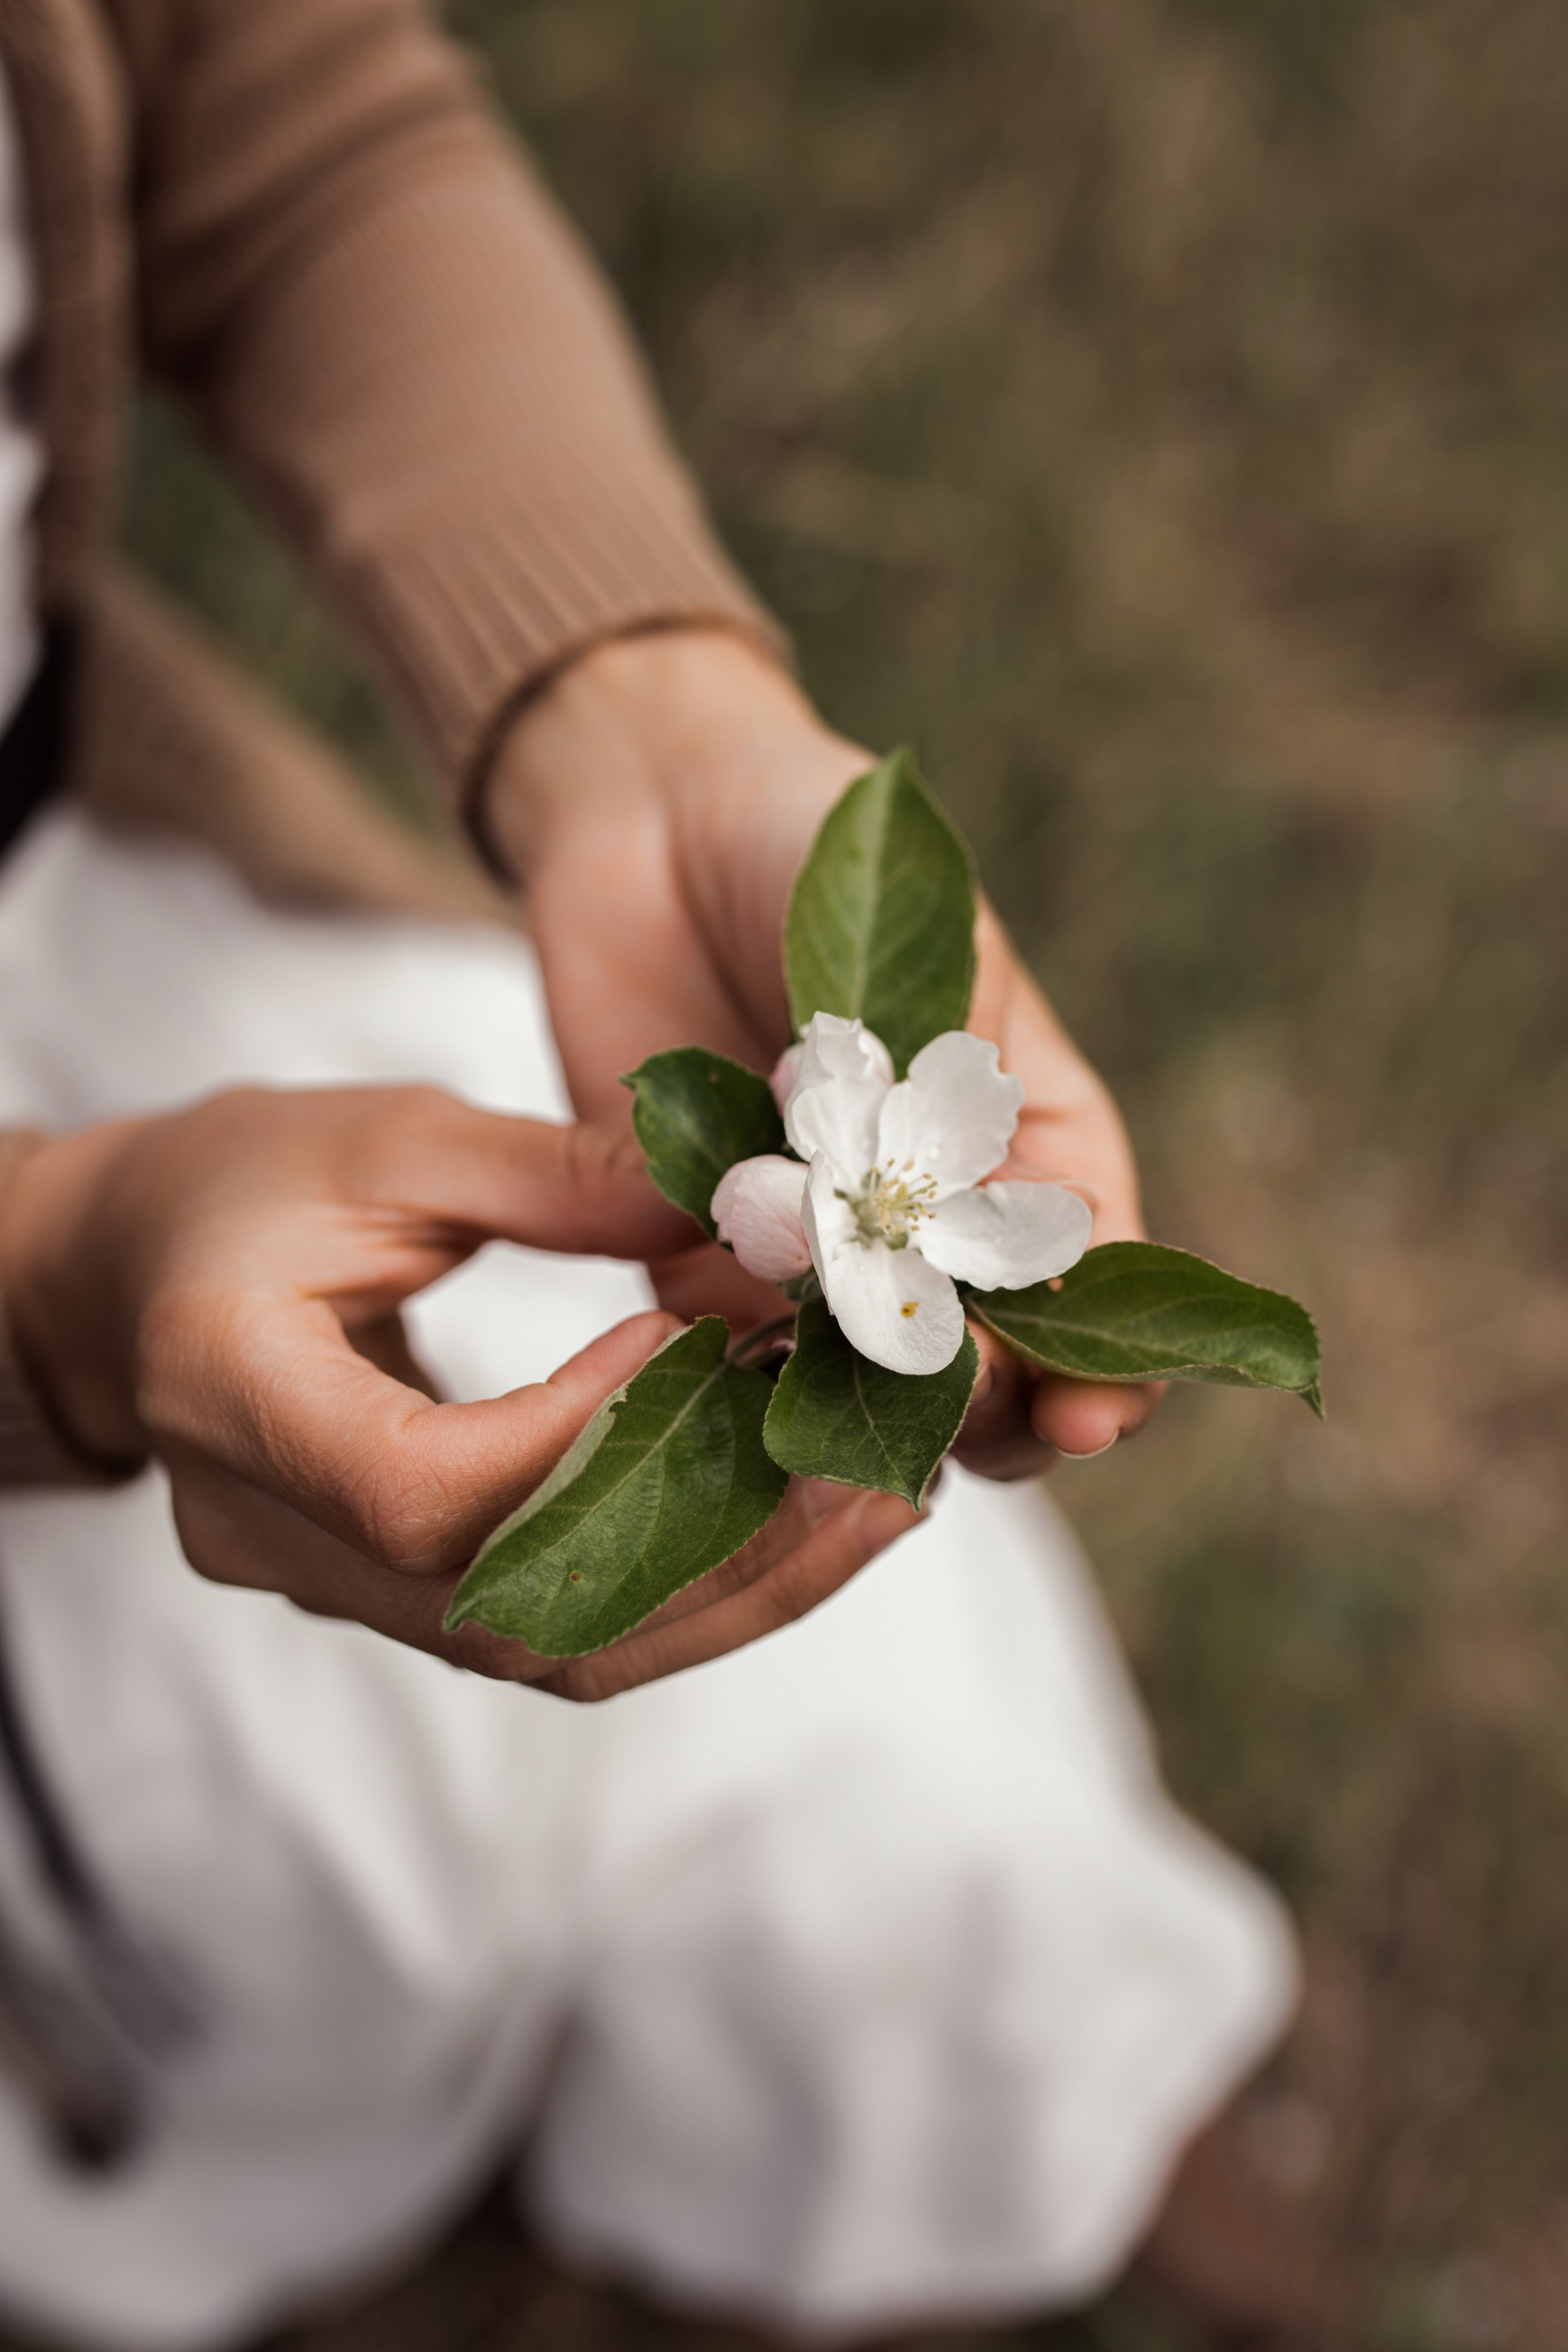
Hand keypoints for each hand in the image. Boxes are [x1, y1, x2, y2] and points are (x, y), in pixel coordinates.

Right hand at [0, 1089, 916, 1697]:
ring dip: (727, 1588)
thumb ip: (549, 1173)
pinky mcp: (390, 1596)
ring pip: (550, 1648)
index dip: (582, 1440)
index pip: (421, 1489)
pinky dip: (678, 1582)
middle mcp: (272, 1531)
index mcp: (232, 1394)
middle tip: (872, 1473)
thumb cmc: (230, 1186)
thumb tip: (736, 1195)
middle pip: (512, 1608)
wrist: (123, 1278)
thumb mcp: (379, 1137)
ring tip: (868, 1508)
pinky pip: (549, 1626)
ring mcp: (328, 1585)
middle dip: (715, 1547)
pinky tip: (785, 1521)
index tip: (705, 1353)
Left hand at [486, 629, 1160, 1475]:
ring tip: (851, 1439)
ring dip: (864, 1428)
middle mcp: (931, 1221)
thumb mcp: (932, 954)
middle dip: (987, 1416)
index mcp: (1029, 1145)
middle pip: (991, 1371)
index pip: (1095, 1285)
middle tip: (953, 1415)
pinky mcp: (700, 1263)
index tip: (1089, 1416)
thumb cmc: (824, 856)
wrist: (653, 819)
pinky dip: (739, 1398)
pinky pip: (728, 1364)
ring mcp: (816, 1254)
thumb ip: (950, 1096)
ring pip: (864, 1394)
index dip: (1104, 1365)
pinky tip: (736, 1407)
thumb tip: (938, 1230)